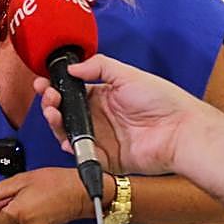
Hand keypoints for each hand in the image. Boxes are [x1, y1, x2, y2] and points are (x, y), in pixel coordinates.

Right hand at [34, 54, 204, 175]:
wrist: (180, 131)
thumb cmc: (162, 101)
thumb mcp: (128, 74)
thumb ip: (98, 67)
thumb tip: (72, 67)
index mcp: (104, 95)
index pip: (73, 92)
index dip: (57, 88)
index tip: (44, 83)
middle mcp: (100, 117)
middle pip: (66, 112)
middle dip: (52, 103)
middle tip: (48, 97)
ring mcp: (102, 137)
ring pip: (68, 132)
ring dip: (56, 122)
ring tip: (53, 112)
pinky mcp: (106, 157)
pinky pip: (82, 154)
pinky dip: (71, 147)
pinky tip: (67, 138)